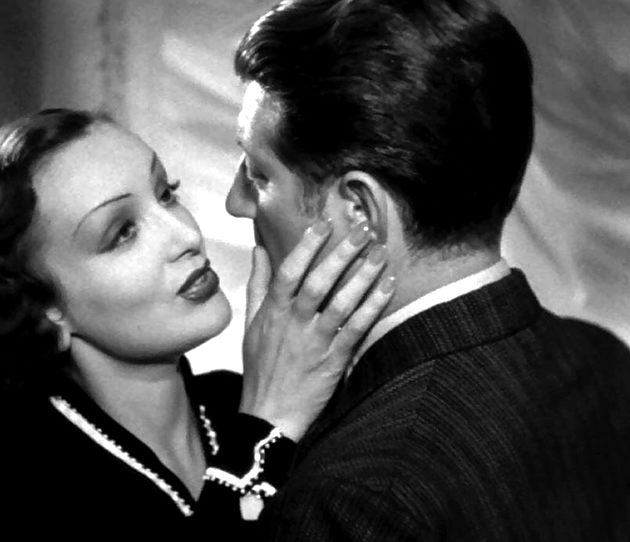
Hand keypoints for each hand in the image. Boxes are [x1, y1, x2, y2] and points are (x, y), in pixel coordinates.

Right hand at [239, 219, 393, 440]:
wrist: (268, 414)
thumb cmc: (260, 367)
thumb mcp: (251, 323)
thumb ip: (258, 284)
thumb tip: (258, 249)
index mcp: (272, 312)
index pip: (289, 272)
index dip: (307, 246)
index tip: (324, 224)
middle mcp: (294, 324)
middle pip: (318, 282)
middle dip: (342, 254)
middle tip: (363, 230)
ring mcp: (315, 343)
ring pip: (341, 304)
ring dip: (363, 276)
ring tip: (381, 253)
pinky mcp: (334, 360)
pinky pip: (357, 329)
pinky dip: (373, 307)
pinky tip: (387, 287)